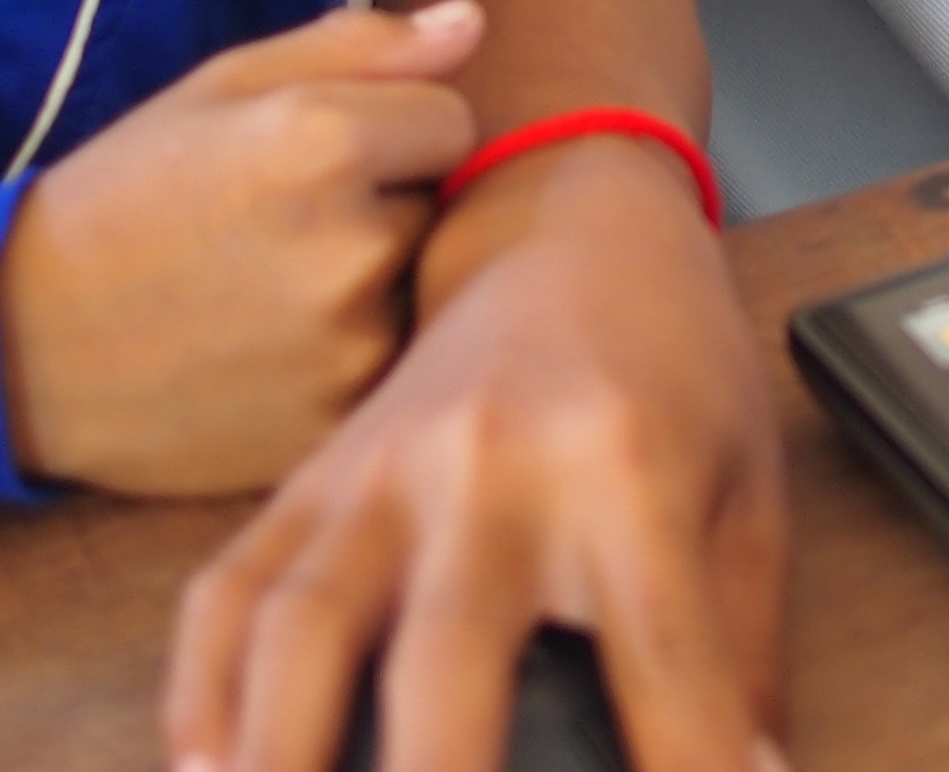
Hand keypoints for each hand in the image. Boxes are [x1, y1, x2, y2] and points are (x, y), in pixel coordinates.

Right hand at [0, 0, 483, 496]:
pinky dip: (356, 359)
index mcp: (325, 140)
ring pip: (425, 293)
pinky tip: (276, 355)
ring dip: (381, 288)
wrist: (14, 347)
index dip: (394, 131)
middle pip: (445, 208)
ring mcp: (348, 347)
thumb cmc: (125, 198)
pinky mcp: (335, 423)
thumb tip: (473, 22)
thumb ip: (361, 47)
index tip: (320, 157)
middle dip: (390, 209)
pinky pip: (395, 369)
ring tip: (277, 294)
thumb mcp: (223, 88)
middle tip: (286, 231)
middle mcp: (351, 245)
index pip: (454, 119)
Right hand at [164, 136, 788, 771]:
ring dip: (276, 759)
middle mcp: (489, 466)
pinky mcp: (306, 482)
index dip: (688, 771)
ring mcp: (378, 473)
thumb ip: (744, 654)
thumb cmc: (671, 369)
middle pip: (446, 660)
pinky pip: (226, 599)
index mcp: (626, 467)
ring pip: (298, 632)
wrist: (571, 231)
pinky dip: (200, 700)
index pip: (661, 660)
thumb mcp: (748, 491)